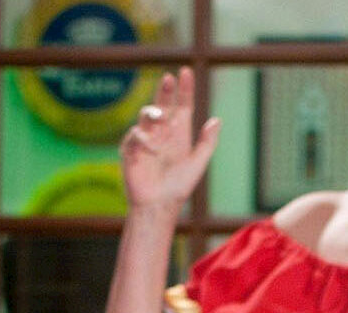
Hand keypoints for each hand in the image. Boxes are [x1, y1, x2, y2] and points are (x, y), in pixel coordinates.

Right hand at [121, 66, 221, 210]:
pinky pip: (133, 136)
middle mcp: (162, 132)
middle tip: (169, 78)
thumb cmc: (179, 187)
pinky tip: (149, 146)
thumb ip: (207, 142)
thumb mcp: (198, 163)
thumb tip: (217, 119)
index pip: (182, 105)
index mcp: (179, 133)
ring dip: (153, 112)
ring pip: (147, 116)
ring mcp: (145, 139)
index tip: (185, 72)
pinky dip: (140, 137)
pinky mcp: (130, 150)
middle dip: (166, 91)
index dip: (184, 89)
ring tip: (159, 115)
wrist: (159, 205)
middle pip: (163, 104)